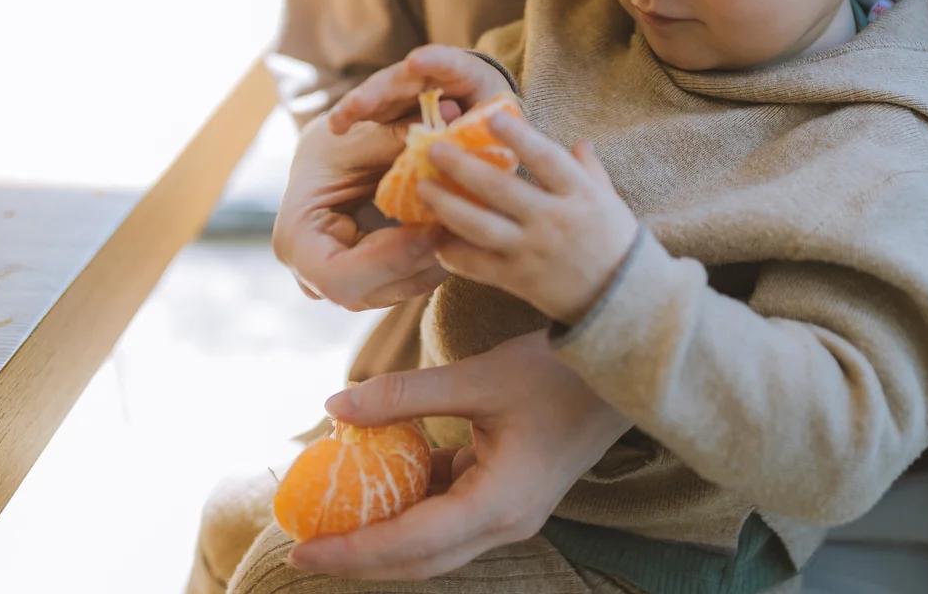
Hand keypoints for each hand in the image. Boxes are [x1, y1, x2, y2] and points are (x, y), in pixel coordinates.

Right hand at [272, 112, 447, 310]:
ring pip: (399, 290)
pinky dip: (438, 258)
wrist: (327, 161)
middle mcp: (314, 277)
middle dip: (422, 260)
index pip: (339, 277)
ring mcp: (345, 286)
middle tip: (464, 227)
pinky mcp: (372, 284)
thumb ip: (393, 138)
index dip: (390, 259)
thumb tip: (446, 120)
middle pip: (374, 290)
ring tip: (470, 225)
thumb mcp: (358, 136)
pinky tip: (462, 230)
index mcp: (296, 241)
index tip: (433, 230)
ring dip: (439, 261)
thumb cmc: (335, 144)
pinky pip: (410, 281)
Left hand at [289, 330, 630, 580]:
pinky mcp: (509, 494)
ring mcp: (510, 511)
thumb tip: (333, 408)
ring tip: (328, 520)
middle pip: (419, 560)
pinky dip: (410, 504)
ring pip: (433, 543)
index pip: (411, 543)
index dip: (353, 551)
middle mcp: (506, 521)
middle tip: (300, 550)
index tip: (300, 549)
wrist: (627, 367)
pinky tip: (375, 482)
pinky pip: (449, 512)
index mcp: (501, 504)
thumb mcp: (480, 376)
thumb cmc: (560, 371)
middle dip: (359, 559)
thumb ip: (404, 396)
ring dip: (382, 536)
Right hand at [327, 45, 514, 134]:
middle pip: (404, 78)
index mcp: (467, 74)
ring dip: (360, 104)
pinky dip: (355, 116)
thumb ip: (469, 131)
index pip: (451, 62)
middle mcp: (433, 74)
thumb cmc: (493, 126)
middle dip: (381, 90)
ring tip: (339, 122)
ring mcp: (409, 87)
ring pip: (382, 90)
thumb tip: (444, 130)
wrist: (486, 127)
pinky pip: (374, 108)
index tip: (414, 62)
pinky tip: (337, 128)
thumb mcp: (490, 129)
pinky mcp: (394, 104)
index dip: (434, 61)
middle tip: (359, 104)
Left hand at [421, 113, 636, 323]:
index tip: (491, 116)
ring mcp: (534, 251)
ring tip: (423, 188)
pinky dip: (454, 253)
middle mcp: (554, 220)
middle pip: (500, 189)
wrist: (623, 303)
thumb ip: (590, 170)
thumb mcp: (611, 201)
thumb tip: (578, 142)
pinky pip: (479, 266)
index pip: (546, 158)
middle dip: (462, 167)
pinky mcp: (519, 281)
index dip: (518, 136)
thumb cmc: (617, 244)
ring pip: (480, 226)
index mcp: (581, 195)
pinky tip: (435, 240)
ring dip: (446, 206)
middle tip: (434, 149)